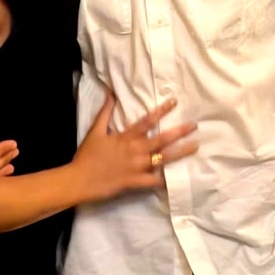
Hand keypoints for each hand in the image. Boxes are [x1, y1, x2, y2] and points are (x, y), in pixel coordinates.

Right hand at [72, 95, 197, 201]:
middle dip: (179, 131)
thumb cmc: (87, 155)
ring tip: (195, 146)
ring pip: (162, 158)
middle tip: (194, 125)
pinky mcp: (135, 182)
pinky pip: (153, 181)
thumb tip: (110, 92)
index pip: (147, 121)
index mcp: (125, 137)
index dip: (161, 110)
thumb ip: (105, 111)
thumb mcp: (95, 130)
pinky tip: (179, 177)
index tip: (174, 101)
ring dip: (180, 152)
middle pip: (160, 139)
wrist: (79, 179)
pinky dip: (165, 179)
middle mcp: (134, 150)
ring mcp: (136, 167)